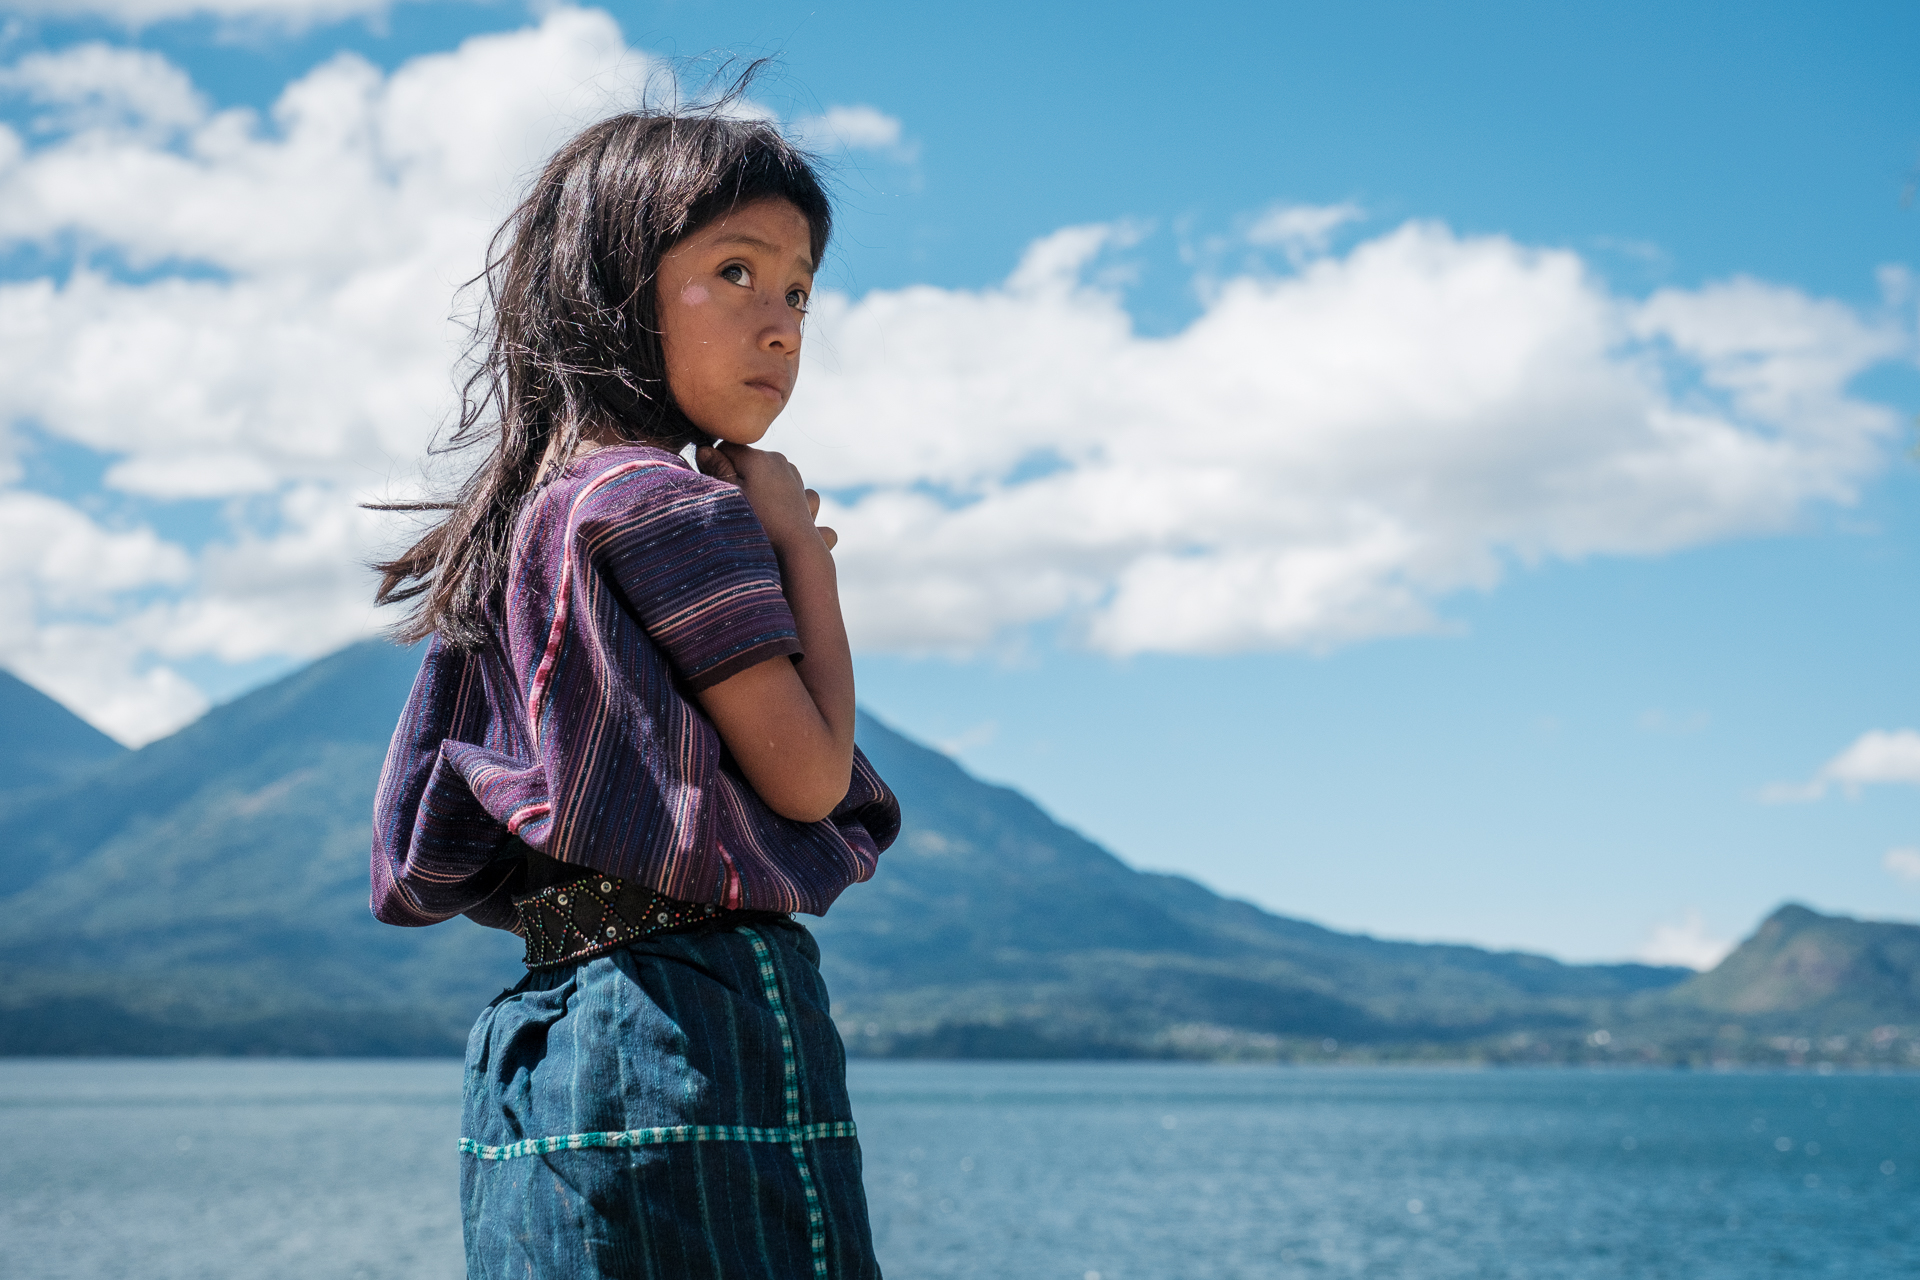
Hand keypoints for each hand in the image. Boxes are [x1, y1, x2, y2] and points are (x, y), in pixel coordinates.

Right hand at [696, 441, 837, 551]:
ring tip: (755, 509)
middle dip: (736, 476)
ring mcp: (792, 472)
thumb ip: (717, 470)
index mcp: (756, 457)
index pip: (725, 448)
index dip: (715, 465)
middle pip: (745, 460)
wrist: (796, 546)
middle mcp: (777, 458)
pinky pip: (781, 482)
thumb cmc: (759, 523)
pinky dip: (774, 491)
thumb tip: (704, 450)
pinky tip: (772, 509)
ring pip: (763, 472)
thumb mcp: (730, 496)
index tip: (716, 487)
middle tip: (734, 502)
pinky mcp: (800, 487)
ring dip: (755, 484)